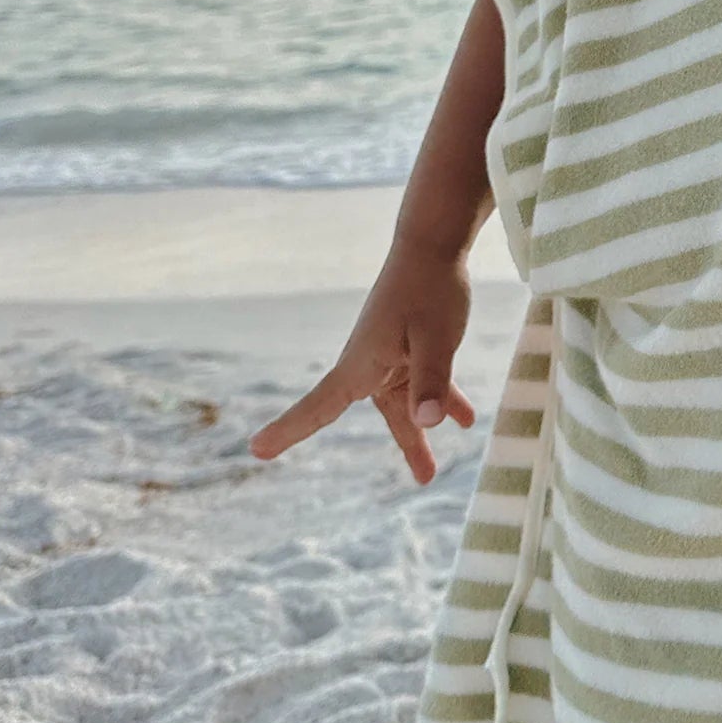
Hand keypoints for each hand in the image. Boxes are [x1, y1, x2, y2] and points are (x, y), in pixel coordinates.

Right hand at [247, 238, 481, 484]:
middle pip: (384, 415)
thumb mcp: (436, 337)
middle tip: (413, 479)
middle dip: (402, 446)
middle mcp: (370, 363)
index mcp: (361, 362)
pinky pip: (423, 384)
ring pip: (406, 404)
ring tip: (429, 474)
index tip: (256, 450)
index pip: (319, 406)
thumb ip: (432, 379)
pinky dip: (441, 399)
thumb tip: (428, 422)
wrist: (434, 243)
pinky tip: (465, 419)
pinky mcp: (411, 347)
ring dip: (419, 433)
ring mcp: (391, 355)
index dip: (289, 430)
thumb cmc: (429, 287)